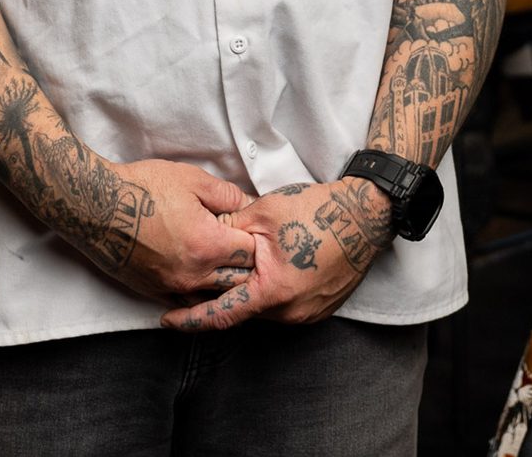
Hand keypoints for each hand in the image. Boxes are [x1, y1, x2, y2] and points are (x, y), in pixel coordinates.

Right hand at [77, 159, 257, 303]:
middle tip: (238, 244)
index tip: (249, 227)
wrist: (97, 206)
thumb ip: (226, 195)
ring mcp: (174, 287)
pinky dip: (197, 292)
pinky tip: (197, 275)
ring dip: (223, 281)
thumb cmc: (142, 188)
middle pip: (238, 280)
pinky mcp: (155, 292)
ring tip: (220, 260)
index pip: (251, 252)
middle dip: (244, 263)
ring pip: (215, 296)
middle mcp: (195, 274)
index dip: (253, 237)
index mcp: (208, 244)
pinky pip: (188, 303)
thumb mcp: (190, 179)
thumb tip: (248, 205)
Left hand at [160, 178, 392, 332]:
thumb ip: (228, 229)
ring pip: (262, 310)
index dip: (191, 319)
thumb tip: (200, 236)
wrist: (364, 216)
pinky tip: (260, 273)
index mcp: (273, 292)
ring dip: (244, 295)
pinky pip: (282, 308)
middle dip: (217, 300)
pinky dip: (266, 294)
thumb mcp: (263, 213)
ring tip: (226, 274)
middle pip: (242, 313)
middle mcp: (291, 313)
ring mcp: (308, 314)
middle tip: (191, 284)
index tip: (166, 320)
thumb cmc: (315, 210)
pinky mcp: (319, 309)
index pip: (222, 314)